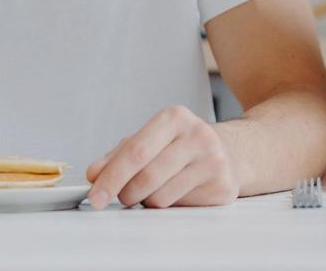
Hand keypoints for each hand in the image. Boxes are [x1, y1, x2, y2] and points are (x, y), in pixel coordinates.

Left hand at [85, 105, 238, 208]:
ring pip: (160, 198)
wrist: (230, 152)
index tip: (95, 197)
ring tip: (156, 189)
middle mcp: (197, 135)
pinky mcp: (222, 186)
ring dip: (147, 201)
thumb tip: (94, 174)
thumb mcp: (150, 140)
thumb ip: (119, 155)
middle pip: (146, 178)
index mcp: (174, 118)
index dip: (111, 177)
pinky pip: (179, 208)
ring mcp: (213, 161)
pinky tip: (177, 192)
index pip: (135, 151)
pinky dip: (168, 206)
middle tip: (124, 195)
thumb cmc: (181, 147)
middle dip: (126, 193)